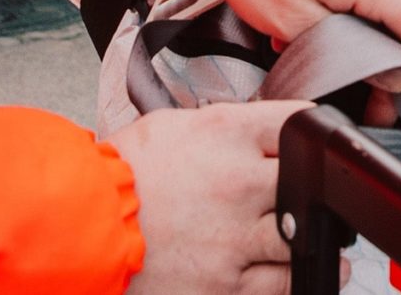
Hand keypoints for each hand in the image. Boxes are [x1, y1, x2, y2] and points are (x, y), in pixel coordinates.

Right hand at [113, 99, 308, 294]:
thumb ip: (222, 128)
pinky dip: (300, 277)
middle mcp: (237, 183)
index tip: (314, 141)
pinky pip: (282, 285)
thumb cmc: (119, 175)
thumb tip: (256, 133)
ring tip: (322, 238)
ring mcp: (233, 239)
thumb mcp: (171, 126)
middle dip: (312, 187)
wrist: (79, 228)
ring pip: (304, 238)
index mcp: (226, 134)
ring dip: (316, 238)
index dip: (312, 131)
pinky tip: (312, 271)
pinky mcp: (224, 286)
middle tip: (313, 193)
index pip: (299, 121)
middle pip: (309, 182)